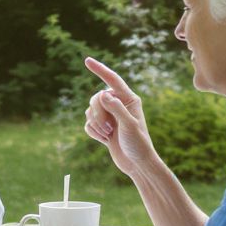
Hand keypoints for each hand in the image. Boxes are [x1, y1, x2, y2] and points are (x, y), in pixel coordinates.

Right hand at [83, 57, 156, 178]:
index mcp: (129, 99)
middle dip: (98, 113)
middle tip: (108, 128)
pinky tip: (104, 140)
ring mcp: (109, 116)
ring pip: (89, 111)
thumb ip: (116, 108)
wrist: (137, 164)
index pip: (112, 80)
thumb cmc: (138, 144)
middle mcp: (118, 104)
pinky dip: (93, 132)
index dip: (100, 69)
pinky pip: (87, 123)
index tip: (87, 60)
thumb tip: (102, 93)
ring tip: (108, 135)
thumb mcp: (129, 125)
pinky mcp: (102, 127)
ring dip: (96, 124)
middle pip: (96, 98)